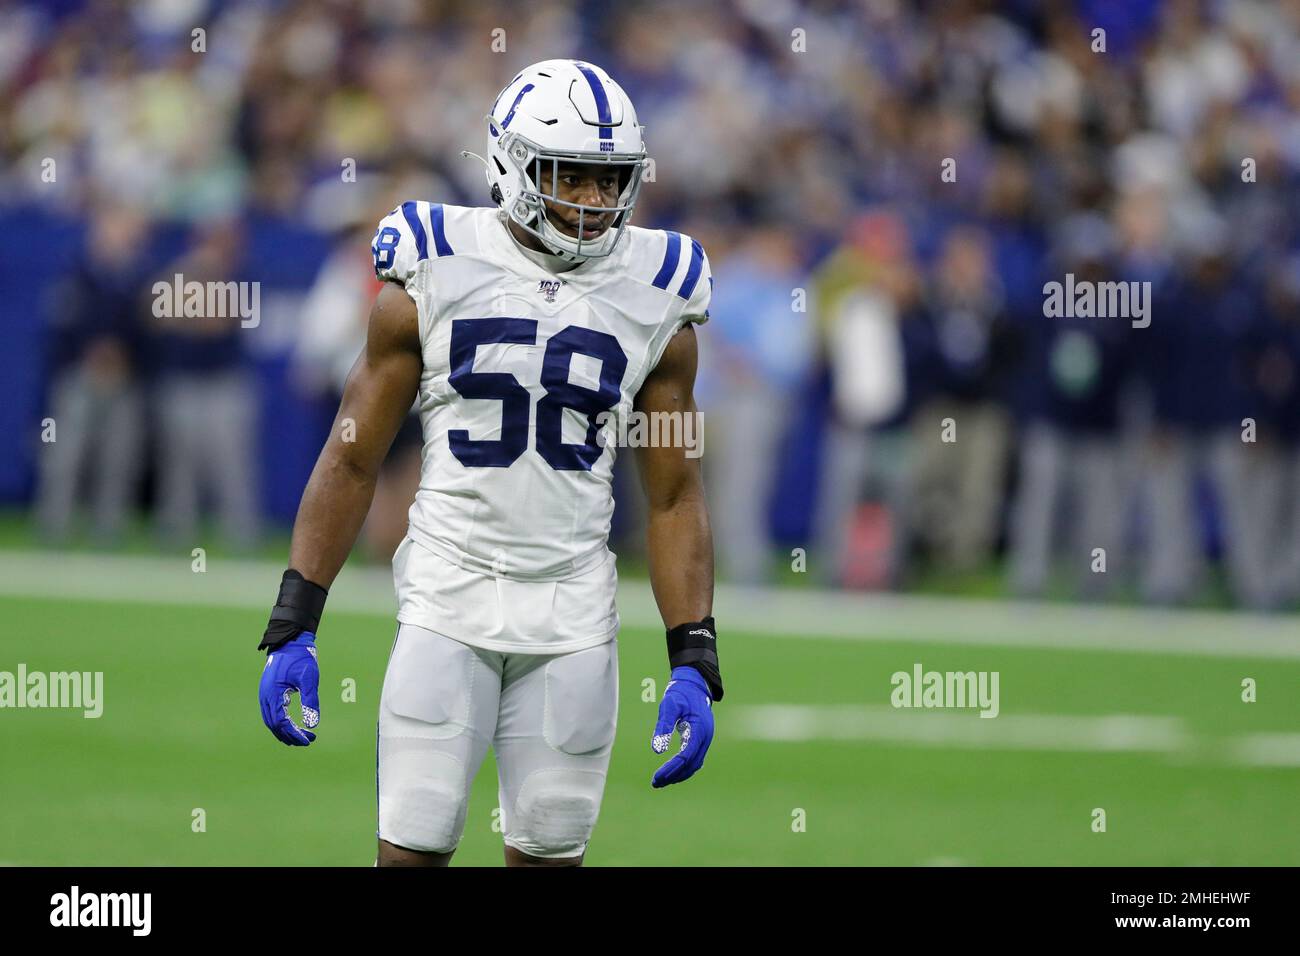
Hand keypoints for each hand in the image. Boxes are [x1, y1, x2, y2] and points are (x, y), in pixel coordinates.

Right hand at [259, 632, 319, 745]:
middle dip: (291, 735)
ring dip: (285, 731)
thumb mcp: (309, 679)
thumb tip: (312, 724)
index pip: (281, 723)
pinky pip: (271, 713)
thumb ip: (310, 700)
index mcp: (272, 694)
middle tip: (308, 740)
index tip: (308, 740)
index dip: (294, 734)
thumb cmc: (301, 659)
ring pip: (271, 721)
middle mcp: (265, 697)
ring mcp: (264, 694)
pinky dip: (281, 722)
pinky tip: (293, 725)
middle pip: (274, 725)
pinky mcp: (268, 692)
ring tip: (301, 736)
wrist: (290, 642)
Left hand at [650, 666, 713, 787]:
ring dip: (678, 775)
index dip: (671, 768)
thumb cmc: (680, 694)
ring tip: (660, 781)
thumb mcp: (668, 706)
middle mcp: (705, 737)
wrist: (694, 685)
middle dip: (673, 776)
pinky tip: (671, 772)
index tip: (657, 776)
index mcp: (699, 729)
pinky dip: (684, 769)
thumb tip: (657, 750)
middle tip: (655, 783)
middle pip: (690, 764)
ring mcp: (705, 740)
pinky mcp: (702, 740)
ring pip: (694, 765)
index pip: (686, 756)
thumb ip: (663, 726)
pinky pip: (695, 760)